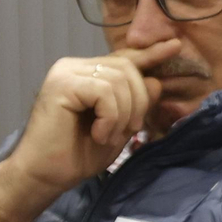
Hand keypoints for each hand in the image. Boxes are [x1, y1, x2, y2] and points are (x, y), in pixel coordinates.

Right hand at [4, 41, 181, 194]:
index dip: (150, 54)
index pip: (124, 59)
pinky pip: (105, 92)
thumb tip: (156, 81)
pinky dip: (110, 117)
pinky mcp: (62, 83)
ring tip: (107, 136)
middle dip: (138, 103)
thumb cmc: (78, 155)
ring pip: (119, 80)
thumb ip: (135, 104)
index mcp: (88, 74)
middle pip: (128, 68)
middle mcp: (75, 67)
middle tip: (128, 131)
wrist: (46, 175)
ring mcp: (67, 72)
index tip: (175, 46)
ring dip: (123, 115)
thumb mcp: (119, 128)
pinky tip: (98, 134)